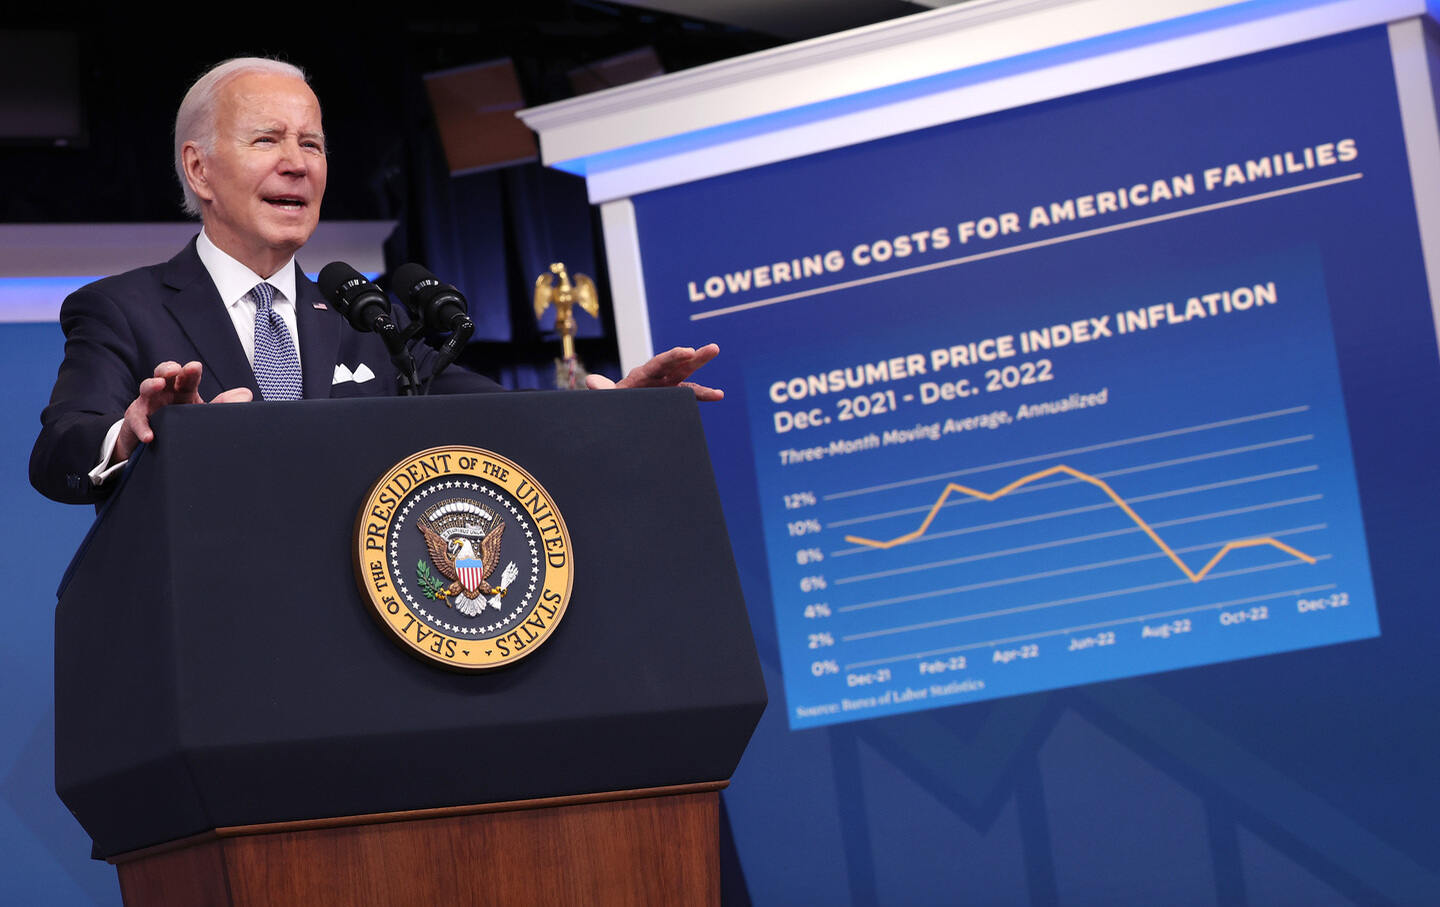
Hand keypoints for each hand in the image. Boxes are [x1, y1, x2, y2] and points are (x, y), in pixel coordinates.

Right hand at [115, 361, 252, 459]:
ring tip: (159, 384)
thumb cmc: (183, 424)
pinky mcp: (136, 421)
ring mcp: (148, 404)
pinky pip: (137, 422)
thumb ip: (225, 405)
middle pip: (164, 374)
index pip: (187, 376)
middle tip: (174, 369)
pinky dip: (143, 428)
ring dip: (152, 385)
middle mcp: (165, 392)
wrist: (159, 446)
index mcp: (183, 390)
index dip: (190, 371)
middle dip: (168, 368)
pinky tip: (150, 436)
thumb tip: (246, 394)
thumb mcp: (205, 414)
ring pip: (147, 389)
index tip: (195, 367)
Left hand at [585, 343, 722, 400]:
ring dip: (702, 368)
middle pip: (678, 365)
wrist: (615, 415)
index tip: (687, 352)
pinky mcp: (673, 396)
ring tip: (718, 363)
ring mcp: (667, 386)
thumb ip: (602, 389)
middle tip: (713, 348)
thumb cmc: (610, 404)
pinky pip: (690, 394)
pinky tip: (719, 394)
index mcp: (641, 376)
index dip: (673, 358)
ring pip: (687, 376)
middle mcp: (657, 377)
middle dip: (695, 358)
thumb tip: (591, 381)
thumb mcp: (605, 398)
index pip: (658, 364)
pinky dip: (703, 394)